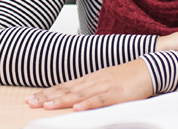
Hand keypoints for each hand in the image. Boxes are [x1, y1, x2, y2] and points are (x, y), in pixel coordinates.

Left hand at [26, 59, 153, 110]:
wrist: (148, 68)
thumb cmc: (126, 76)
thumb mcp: (103, 81)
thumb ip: (88, 90)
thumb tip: (71, 99)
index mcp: (88, 79)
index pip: (62, 86)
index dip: (46, 92)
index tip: (30, 98)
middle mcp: (92, 81)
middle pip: (66, 90)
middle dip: (46, 97)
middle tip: (29, 102)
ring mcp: (104, 86)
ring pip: (79, 95)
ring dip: (62, 100)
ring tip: (47, 106)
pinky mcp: (116, 93)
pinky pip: (100, 100)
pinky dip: (88, 104)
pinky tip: (77, 109)